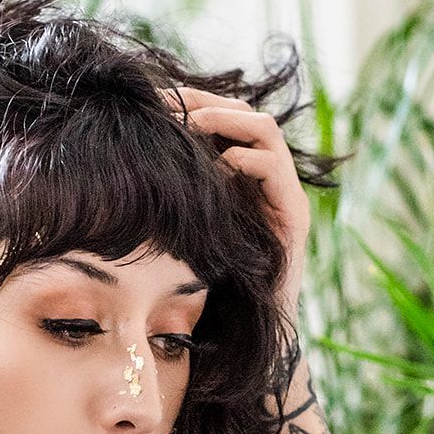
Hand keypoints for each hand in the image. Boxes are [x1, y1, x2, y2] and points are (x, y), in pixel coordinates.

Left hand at [158, 83, 309, 315]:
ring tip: (193, 127)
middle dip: (209, 103)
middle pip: (248, 115)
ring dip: (227, 121)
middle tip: (172, 106)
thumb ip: (181, 197)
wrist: (253, 330)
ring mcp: (286, 195)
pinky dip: (244, 161)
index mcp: (246, 178)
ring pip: (266, 131)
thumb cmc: (217, 287)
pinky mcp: (295, 216)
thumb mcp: (191, 229)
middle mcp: (271, 180)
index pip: (228, 120)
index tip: (159, 102)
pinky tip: (219, 170)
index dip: (196, 103)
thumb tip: (139, 164)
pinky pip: (274, 170)